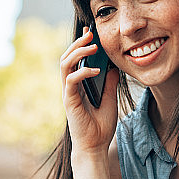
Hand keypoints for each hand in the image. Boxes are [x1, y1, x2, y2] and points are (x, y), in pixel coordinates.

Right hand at [60, 27, 119, 155]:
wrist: (95, 146)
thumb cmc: (100, 126)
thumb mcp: (110, 98)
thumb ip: (109, 82)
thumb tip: (113, 66)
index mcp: (78, 85)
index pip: (75, 59)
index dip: (80, 44)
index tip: (90, 32)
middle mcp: (70, 86)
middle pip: (67, 57)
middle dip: (77, 43)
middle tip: (90, 33)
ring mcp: (68, 93)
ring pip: (65, 64)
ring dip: (77, 52)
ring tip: (92, 46)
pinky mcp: (69, 100)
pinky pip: (71, 80)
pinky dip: (82, 72)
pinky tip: (95, 70)